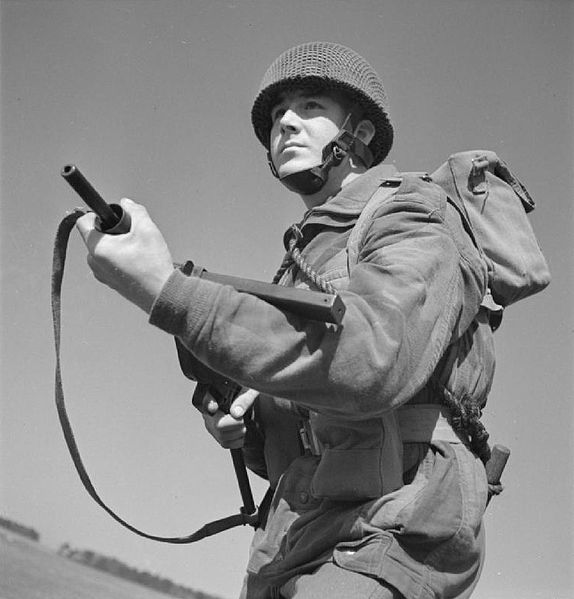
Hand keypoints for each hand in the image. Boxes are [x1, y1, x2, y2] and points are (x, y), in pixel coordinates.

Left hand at [75, 198, 173, 312]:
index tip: (113, 216)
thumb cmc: (153, 265)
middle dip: (111, 231)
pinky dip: (120, 258)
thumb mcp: (147, 229)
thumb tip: (127, 204)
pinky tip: (138, 261)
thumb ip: (135, 211)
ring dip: (117, 245)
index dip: (97, 214)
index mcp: (98, 248)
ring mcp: (101, 275)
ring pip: (103, 250)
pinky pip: (109, 263)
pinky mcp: (110, 283)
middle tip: (132, 235)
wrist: (162, 295)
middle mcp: (94, 262)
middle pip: (95, 236)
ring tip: (138, 250)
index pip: (83, 222)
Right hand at [202, 388, 258, 448]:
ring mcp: (211, 426)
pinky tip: (241, 431)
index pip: (207, 400)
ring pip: (222, 436)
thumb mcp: (249, 393)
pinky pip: (226, 444)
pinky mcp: (217, 436)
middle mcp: (209, 412)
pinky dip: (238, 440)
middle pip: (217, 424)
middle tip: (243, 419)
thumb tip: (236, 413)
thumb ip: (243, 400)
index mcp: (213, 396)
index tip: (214, 407)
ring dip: (239, 432)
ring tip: (243, 423)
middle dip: (235, 424)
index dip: (209, 404)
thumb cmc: (247, 394)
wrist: (250, 406)